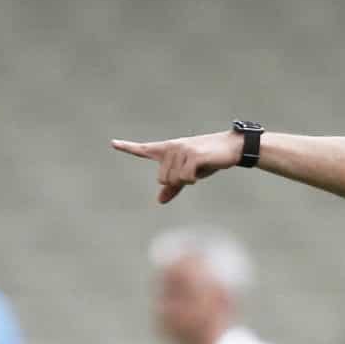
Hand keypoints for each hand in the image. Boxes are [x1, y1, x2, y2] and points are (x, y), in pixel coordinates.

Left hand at [110, 130, 244, 203]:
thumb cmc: (209, 161)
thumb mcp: (189, 175)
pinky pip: (185, 178)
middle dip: (177, 182)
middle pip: (162, 179)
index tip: (113, 143)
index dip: (128, 147)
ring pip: (173, 179)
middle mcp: (172, 147)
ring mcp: (181, 149)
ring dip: (188, 180)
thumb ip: (173, 187)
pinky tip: (202, 167)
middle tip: (193, 170)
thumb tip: (160, 200)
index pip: (144, 149)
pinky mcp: (192, 154)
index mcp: (168, 150)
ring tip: (199, 166)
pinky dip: (194, 179)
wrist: (231, 149)